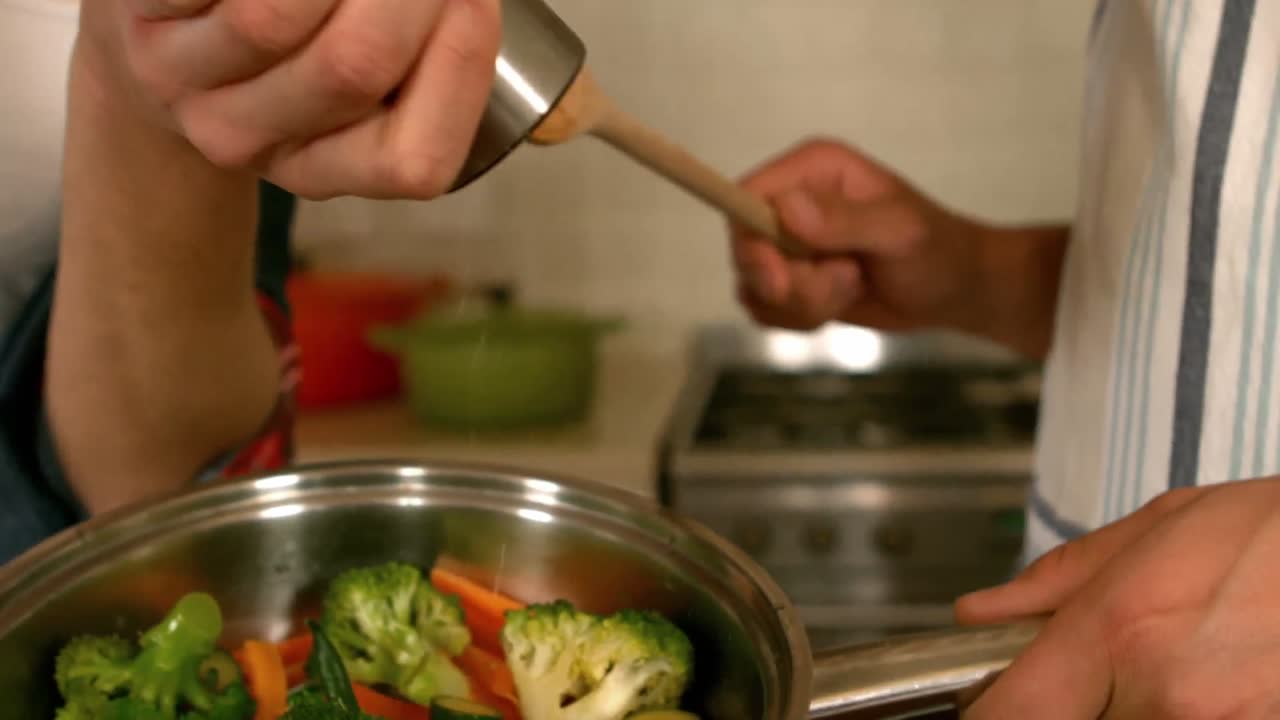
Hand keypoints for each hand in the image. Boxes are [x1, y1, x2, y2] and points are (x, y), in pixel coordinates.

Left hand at [77, 0, 500, 199]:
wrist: (158, 33)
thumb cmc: (290, 43)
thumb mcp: (371, 88)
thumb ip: (437, 66)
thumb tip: (471, 13)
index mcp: (322, 169)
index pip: (416, 161)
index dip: (462, 66)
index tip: (476, 2)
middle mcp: (247, 139)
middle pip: (354, 63)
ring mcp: (181, 79)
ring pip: (275, 13)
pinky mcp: (134, 12)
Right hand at [729, 139, 993, 332]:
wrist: (952, 289)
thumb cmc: (936, 250)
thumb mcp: (898, 231)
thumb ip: (845, 220)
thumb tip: (787, 210)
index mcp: (813, 170)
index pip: (747, 197)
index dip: (751, 243)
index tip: (780, 281)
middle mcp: (791, 201)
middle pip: (745, 249)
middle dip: (790, 284)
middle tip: (846, 283)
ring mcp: (787, 243)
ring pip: (754, 286)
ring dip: (803, 304)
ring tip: (852, 288)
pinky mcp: (789, 279)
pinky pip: (766, 310)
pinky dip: (801, 319)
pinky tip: (840, 304)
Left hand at [954, 480, 1279, 718]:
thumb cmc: (1276, 535)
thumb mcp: (1161, 530)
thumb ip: (1058, 580)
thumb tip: (983, 613)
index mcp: (1121, 628)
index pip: (1010, 713)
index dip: (992, 713)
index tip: (996, 706)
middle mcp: (1166, 695)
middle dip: (1077, 709)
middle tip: (1106, 680)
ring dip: (1135, 713)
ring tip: (1179, 671)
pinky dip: (1183, 716)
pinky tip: (1213, 690)